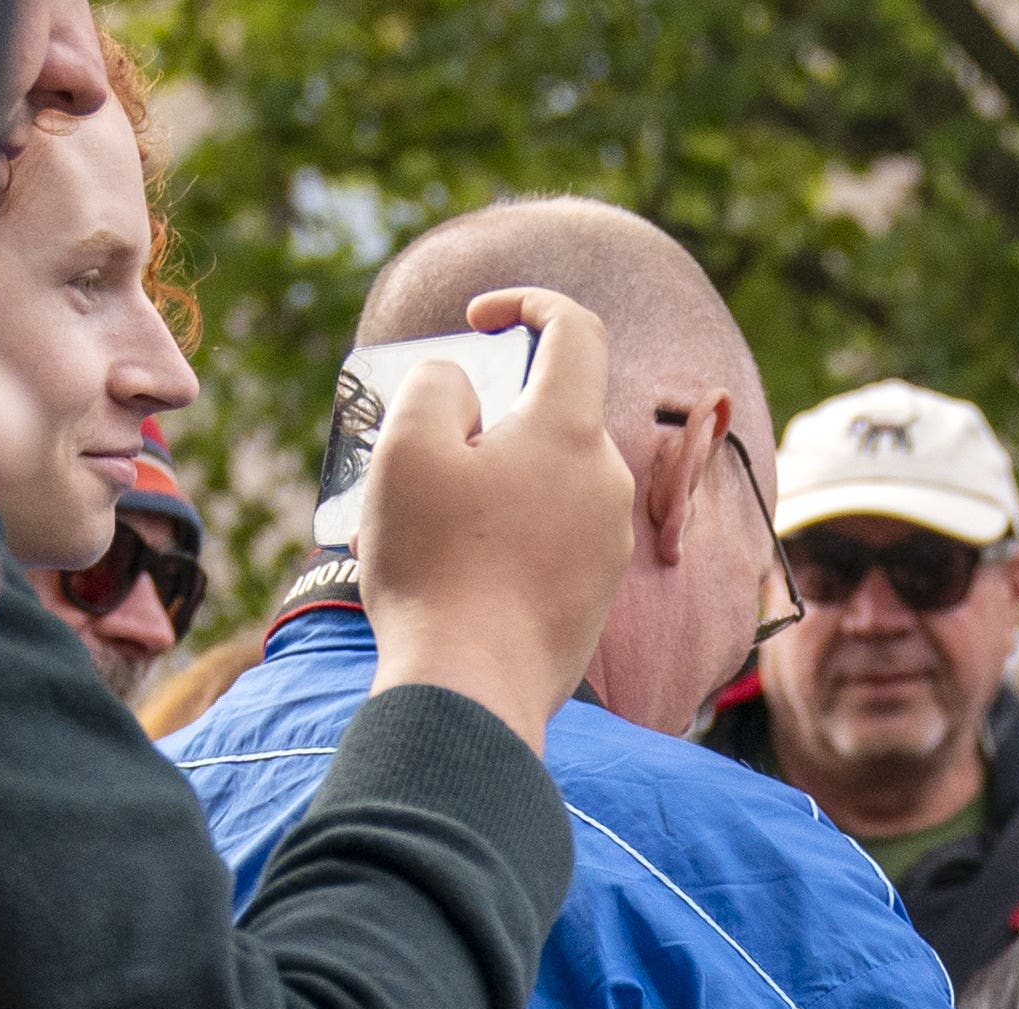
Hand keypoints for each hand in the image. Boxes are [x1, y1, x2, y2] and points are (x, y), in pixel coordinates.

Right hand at [359, 289, 636, 743]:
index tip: (479, 319)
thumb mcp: (408, 447)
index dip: (530, 303)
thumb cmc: (435, 566)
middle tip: (427, 446)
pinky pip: (554, 537)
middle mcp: (608, 484)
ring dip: (497, 478)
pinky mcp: (596, 598)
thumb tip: (464, 387)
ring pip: (552, 480)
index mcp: (571, 433)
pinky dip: (511, 530)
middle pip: (557, 413)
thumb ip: (437, 385)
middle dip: (496, 410)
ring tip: (431, 518)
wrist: (473, 694)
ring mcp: (610, 546)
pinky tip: (459, 568)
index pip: (578, 330)